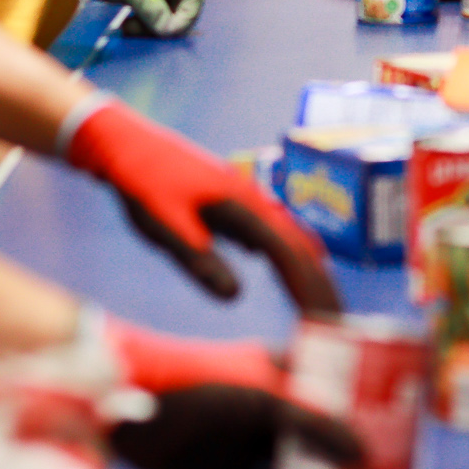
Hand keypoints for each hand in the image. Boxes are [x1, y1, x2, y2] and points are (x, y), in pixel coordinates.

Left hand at [63, 97, 341, 312]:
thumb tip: (235, 298)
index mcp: (244, 207)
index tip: (325, 324)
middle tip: (339, 326)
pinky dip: (292, 260)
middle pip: (303, 249)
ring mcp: (251, 201)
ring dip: (311, 273)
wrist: (128, 142)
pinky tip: (291, 274)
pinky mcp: (239, 204)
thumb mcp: (166, 226)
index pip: (291, 257)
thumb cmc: (143, 183)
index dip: (311, 292)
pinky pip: (277, 236)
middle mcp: (257, 202)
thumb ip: (199, 261)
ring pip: (294, 240)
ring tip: (324, 306)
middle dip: (323, 288)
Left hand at [86, 0, 205, 37]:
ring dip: (153, 27)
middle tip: (142, 32)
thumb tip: (169, 31)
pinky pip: (152, 13)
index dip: (187, 18)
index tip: (167, 33)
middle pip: (182, 8)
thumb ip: (150, 6)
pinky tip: (126, 25)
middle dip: (167, 25)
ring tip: (129, 28)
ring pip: (167, 14)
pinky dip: (143, 23)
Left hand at [104, 320, 365, 468]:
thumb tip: (367, 459)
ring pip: (294, 463)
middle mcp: (264, 403)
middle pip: (318, 427)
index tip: (397, 417)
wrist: (124, 409)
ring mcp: (243, 438)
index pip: (332, 379)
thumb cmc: (196, 386)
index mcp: (277, 369)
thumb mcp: (263, 401)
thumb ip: (314, 428)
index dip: (364, 396)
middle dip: (350, 447)